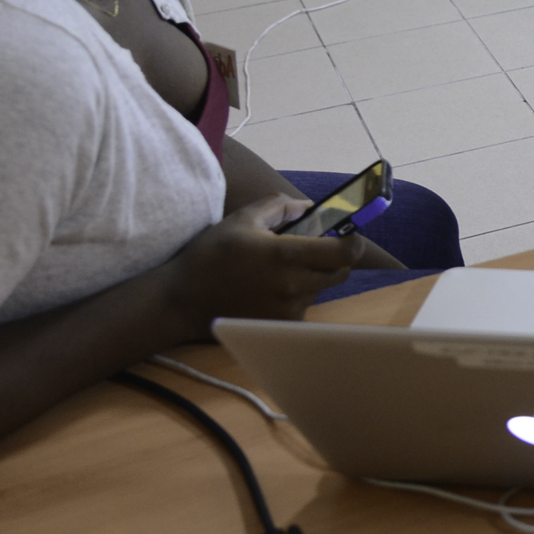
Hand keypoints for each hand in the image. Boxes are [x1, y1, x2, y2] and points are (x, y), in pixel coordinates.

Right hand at [160, 194, 364, 338]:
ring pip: (320, 289)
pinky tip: (269, 290)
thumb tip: (309, 206)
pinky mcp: (281, 326)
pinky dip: (296, 296)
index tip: (343, 235)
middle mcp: (294, 285)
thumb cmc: (211, 255)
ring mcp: (289, 309)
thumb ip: (280, 206)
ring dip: (311, 278)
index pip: (346, 252)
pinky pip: (303, 306)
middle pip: (339, 272)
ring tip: (277, 271)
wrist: (181, 300)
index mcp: (287, 255)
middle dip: (332, 258)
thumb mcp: (243, 219)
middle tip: (309, 250)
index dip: (352, 241)